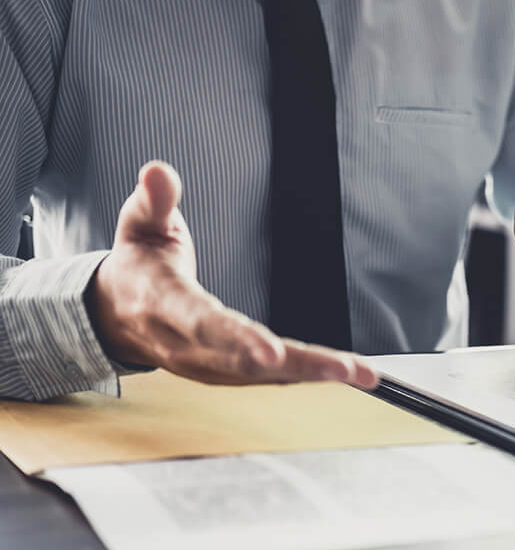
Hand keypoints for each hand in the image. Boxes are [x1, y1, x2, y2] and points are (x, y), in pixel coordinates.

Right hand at [85, 161, 377, 388]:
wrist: (118, 313)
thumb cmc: (139, 265)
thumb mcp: (139, 225)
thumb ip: (154, 200)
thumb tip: (159, 170)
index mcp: (165, 305)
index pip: (202, 324)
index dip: (237, 338)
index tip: (272, 352)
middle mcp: (186, 345)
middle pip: (245, 362)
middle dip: (298, 366)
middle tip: (346, 369)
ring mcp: (205, 364)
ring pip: (263, 377)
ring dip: (312, 374)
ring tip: (360, 373)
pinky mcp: (223, 372)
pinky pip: (267, 379)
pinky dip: (304, 376)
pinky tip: (341, 373)